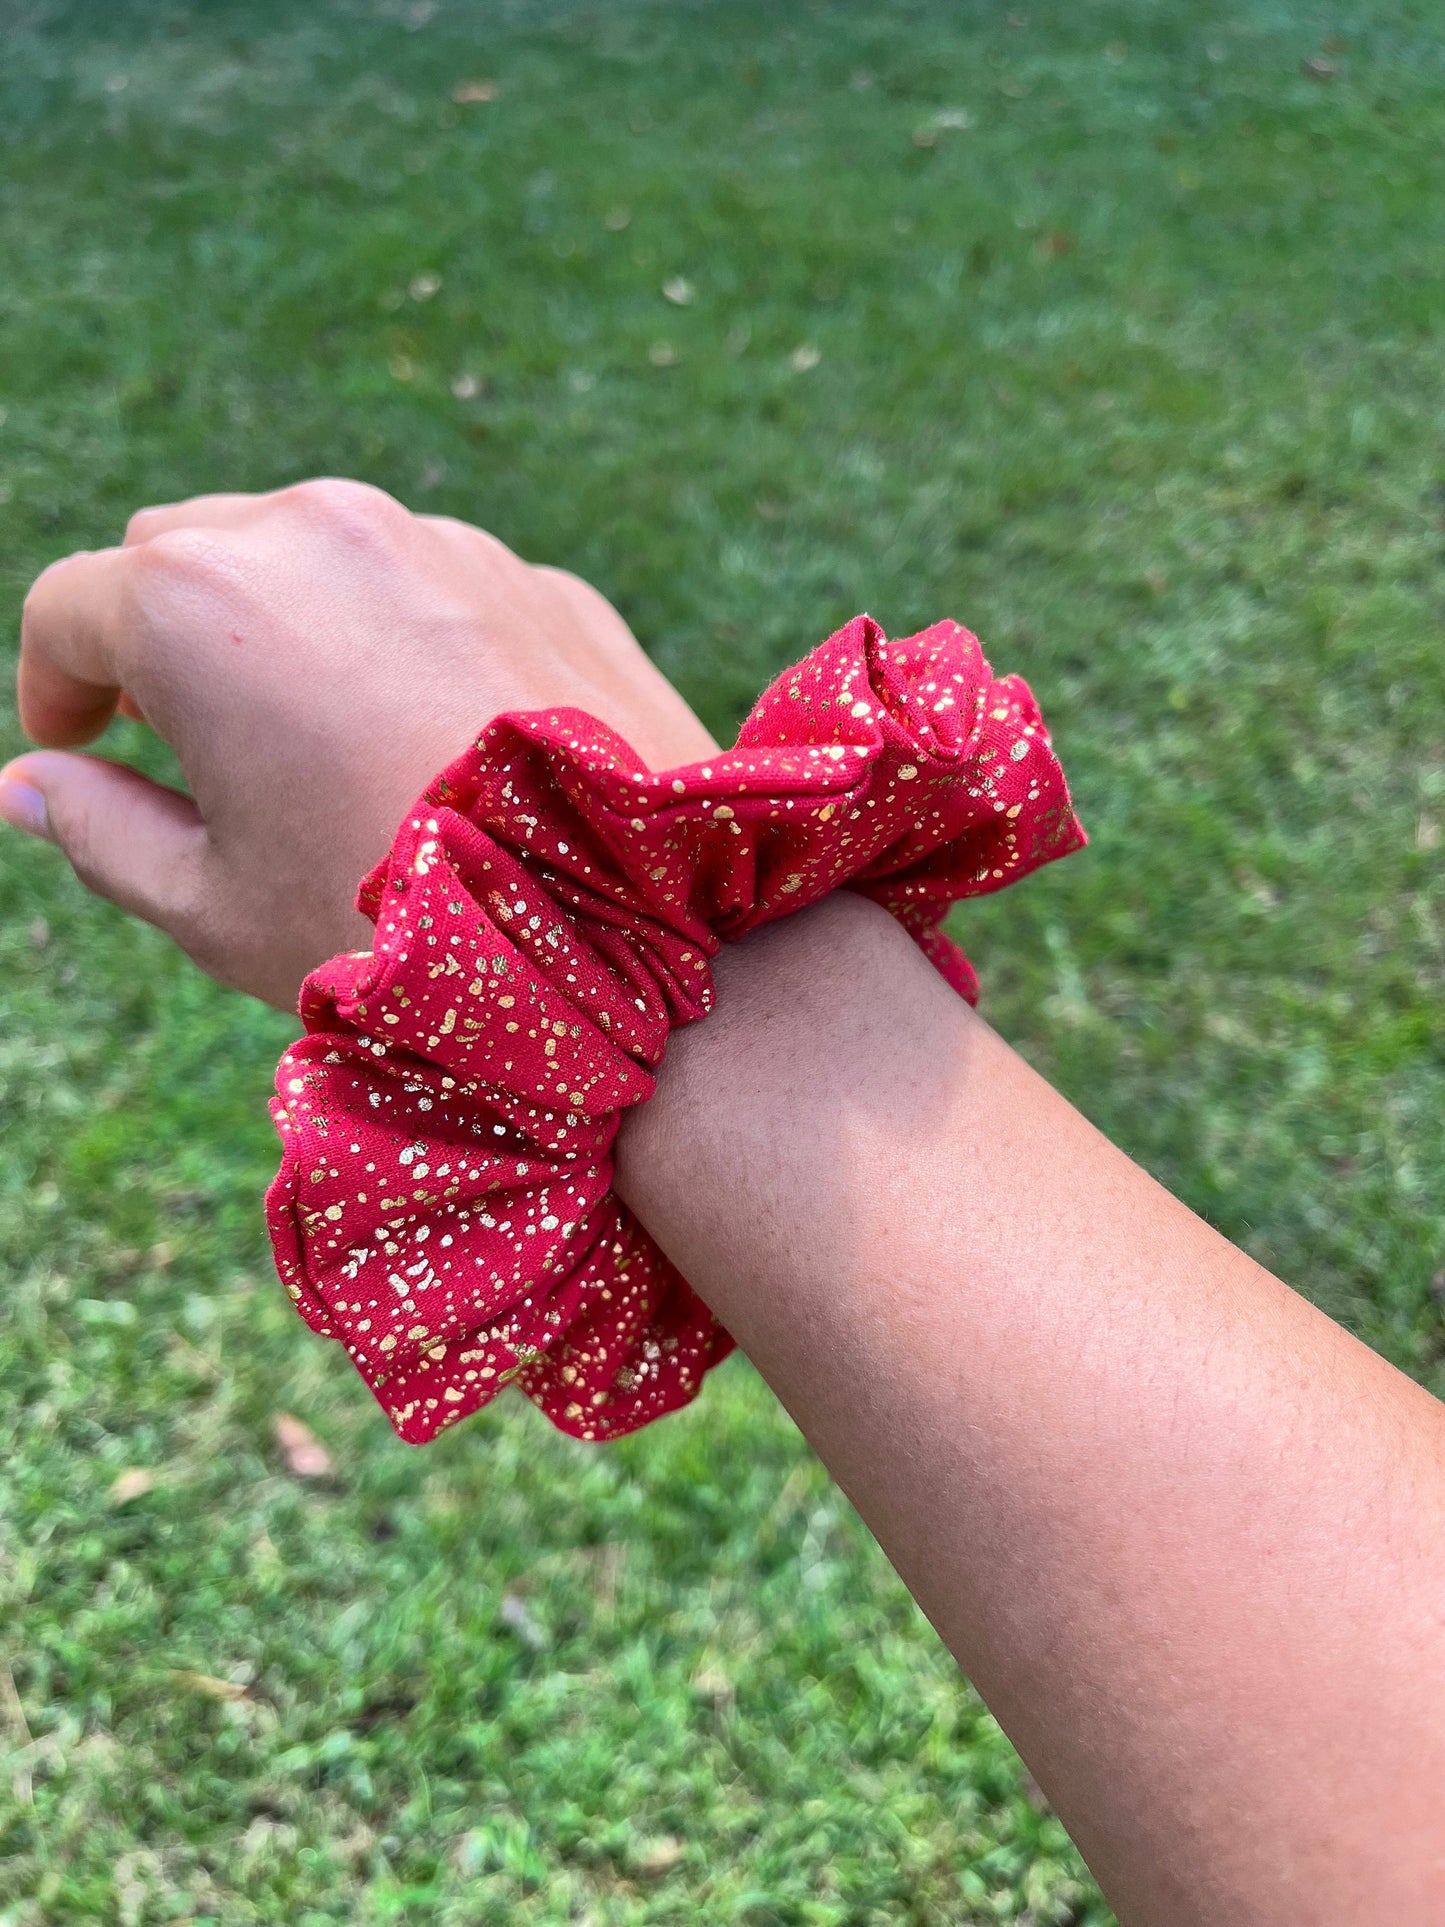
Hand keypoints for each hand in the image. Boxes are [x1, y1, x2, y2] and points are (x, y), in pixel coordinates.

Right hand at [2, 480, 715, 1008]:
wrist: (630, 939)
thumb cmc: (389, 929)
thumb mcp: (210, 904)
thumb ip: (98, 830)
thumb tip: (31, 784)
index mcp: (199, 599)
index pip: (70, 608)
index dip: (54, 685)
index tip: (77, 748)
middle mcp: (316, 531)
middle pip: (185, 551)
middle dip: (163, 637)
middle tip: (188, 743)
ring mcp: (443, 544)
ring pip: (319, 556)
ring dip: (288, 628)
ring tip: (319, 747)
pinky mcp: (539, 580)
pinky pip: (436, 589)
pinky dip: (404, 641)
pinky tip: (430, 744)